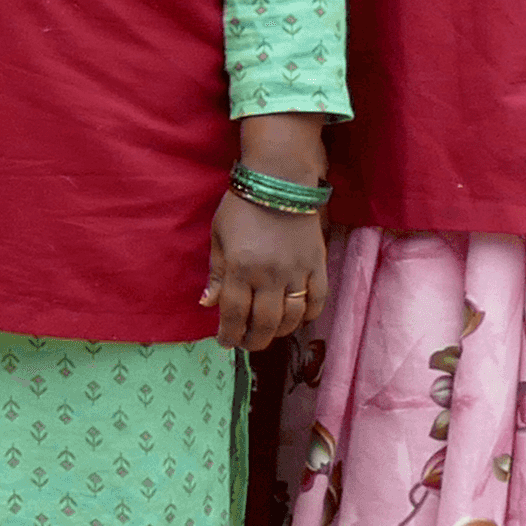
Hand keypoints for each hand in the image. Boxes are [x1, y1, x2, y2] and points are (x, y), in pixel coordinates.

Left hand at [202, 190, 327, 351]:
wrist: (279, 182)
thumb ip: (216, 273)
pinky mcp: (317, 265)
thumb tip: (208, 304)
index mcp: (241, 267)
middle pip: (265, 323)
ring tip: (268, 332)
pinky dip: (307, 315)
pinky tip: (296, 317)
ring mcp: (297, 271)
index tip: (225, 342)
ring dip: (279, 332)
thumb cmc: (241, 207)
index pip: (234, 314)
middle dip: (253, 340)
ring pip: (291, 318)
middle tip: (246, 343)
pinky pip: (316, 301)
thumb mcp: (218, 237)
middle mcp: (270, 275)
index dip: (229, 334)